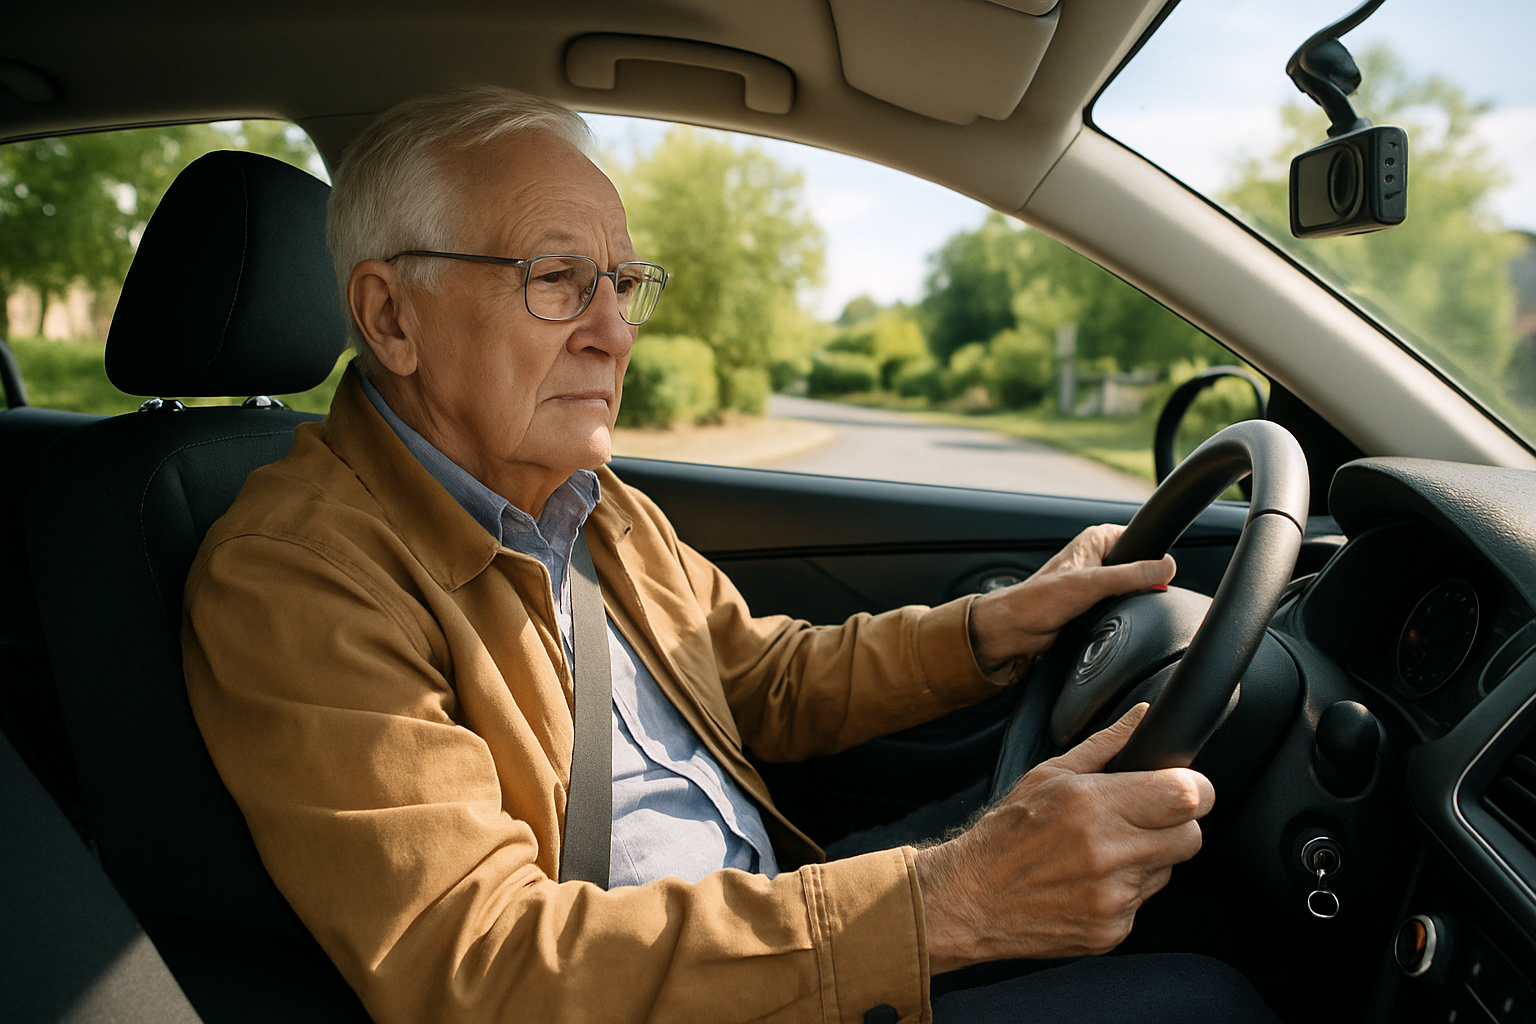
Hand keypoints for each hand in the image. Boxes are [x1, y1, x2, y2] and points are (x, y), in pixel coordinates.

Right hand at [913, 704, 1213, 972]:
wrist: (970, 898)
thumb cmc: (1006, 833)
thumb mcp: (1049, 774)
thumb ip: (1105, 744)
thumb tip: (1142, 715)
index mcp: (1093, 805)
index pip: (1186, 796)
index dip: (1195, 789)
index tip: (1184, 787)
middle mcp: (1108, 853)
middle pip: (1191, 837)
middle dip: (1175, 825)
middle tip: (1142, 819)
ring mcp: (1112, 898)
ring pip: (1167, 870)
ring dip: (1148, 858)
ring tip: (1103, 851)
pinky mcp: (1112, 930)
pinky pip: (1143, 902)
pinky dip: (1125, 890)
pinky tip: (1090, 880)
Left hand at [968, 523, 1174, 673]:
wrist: (1016, 629)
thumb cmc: (1038, 601)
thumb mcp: (1091, 584)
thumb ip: (1130, 575)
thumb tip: (1166, 567)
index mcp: (1096, 540)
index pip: (1140, 539)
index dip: (1152, 556)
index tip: (1161, 572)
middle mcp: (1096, 557)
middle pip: (1139, 567)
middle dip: (1142, 583)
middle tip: (1133, 596)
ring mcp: (1096, 581)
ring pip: (1131, 589)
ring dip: (1130, 601)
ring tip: (1116, 608)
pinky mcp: (1093, 604)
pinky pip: (1120, 605)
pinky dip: (1122, 613)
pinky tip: (1115, 619)